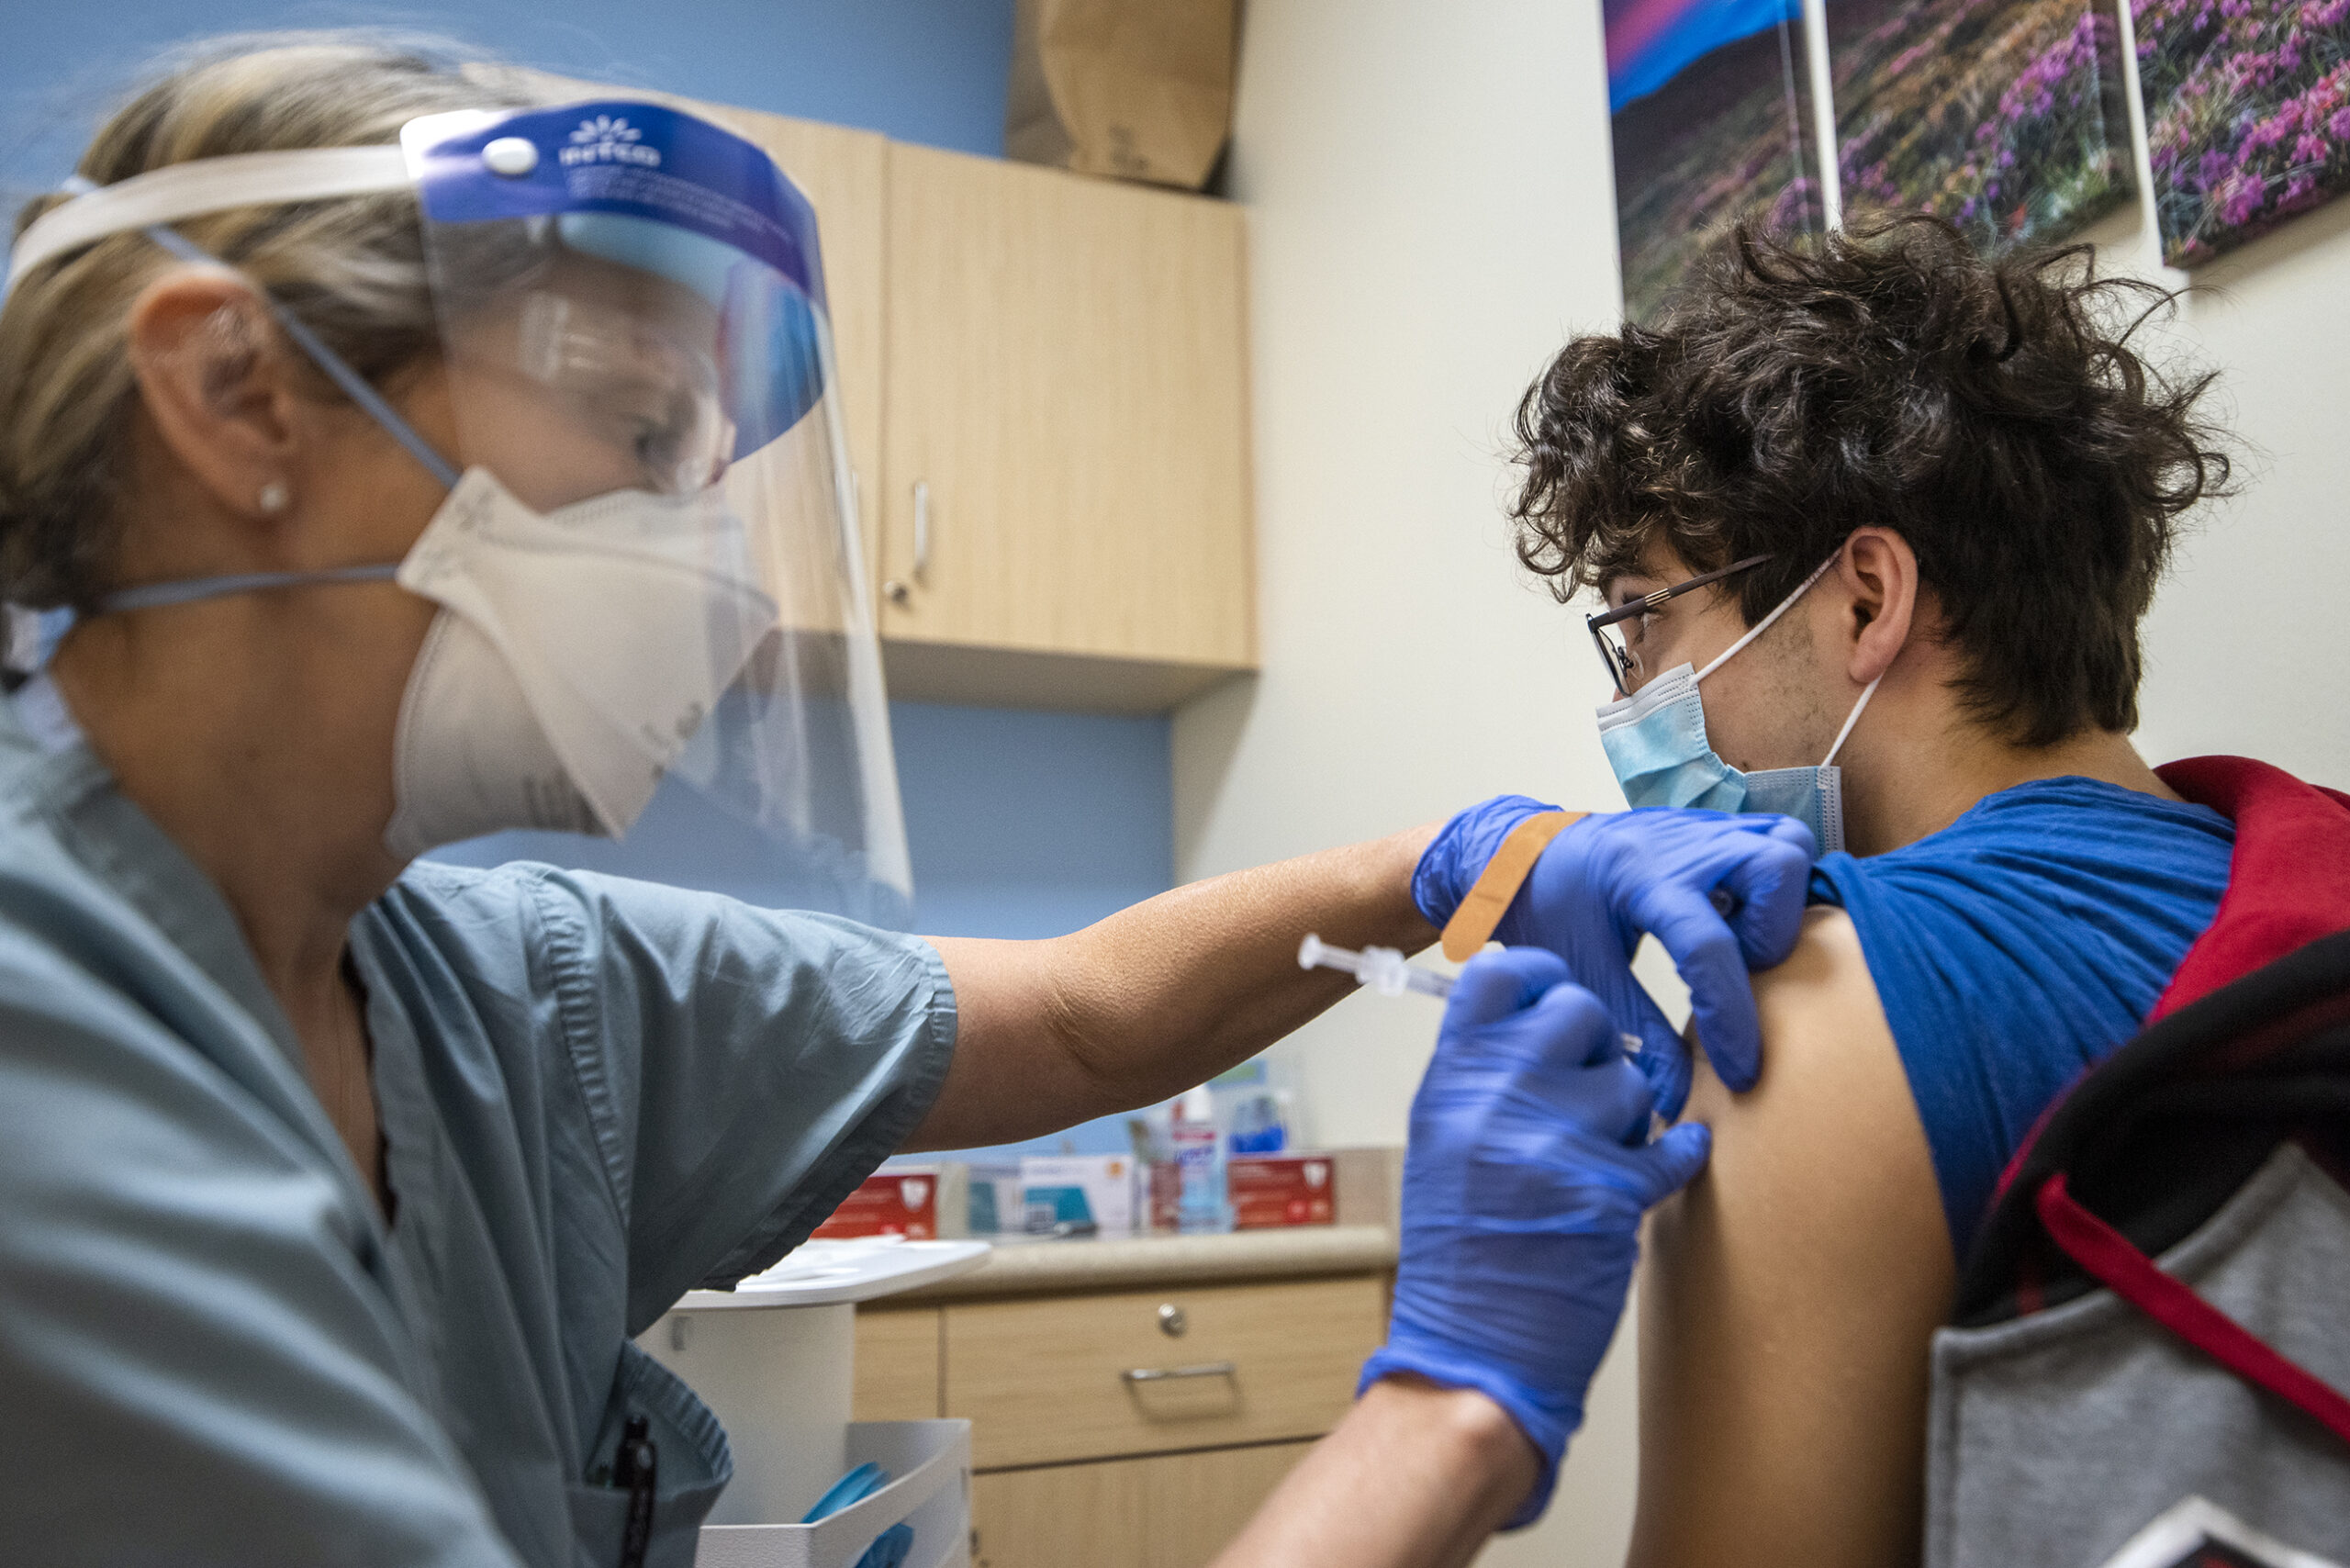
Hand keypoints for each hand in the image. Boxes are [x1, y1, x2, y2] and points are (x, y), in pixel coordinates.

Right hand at [1358, 950, 1711, 1527]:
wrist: (1471, 1354)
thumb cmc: (1459, 1257)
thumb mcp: (1441, 1145)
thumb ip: (1481, 1074)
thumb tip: (1536, 1009)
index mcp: (1448, 1083)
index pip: (1497, 975)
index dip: (1539, 978)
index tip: (1553, 998)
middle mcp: (1495, 1098)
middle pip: (1579, 1012)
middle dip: (1597, 1048)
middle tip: (1586, 1092)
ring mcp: (1551, 1142)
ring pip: (1632, 1082)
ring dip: (1628, 1118)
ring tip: (1594, 1163)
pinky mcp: (1608, 1192)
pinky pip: (1670, 1145)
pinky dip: (1675, 1158)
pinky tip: (1664, 1167)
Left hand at [1413, 797, 1814, 1117]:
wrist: (1526, 856)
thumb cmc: (1548, 910)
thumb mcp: (1580, 973)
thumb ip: (1633, 1032)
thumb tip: (1676, 1097)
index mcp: (1636, 875)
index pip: (1706, 945)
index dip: (1731, 1019)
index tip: (1739, 1072)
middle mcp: (1681, 841)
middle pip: (1778, 866)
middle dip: (1771, 935)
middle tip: (1736, 970)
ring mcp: (1705, 827)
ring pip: (1789, 845)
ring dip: (1780, 907)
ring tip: (1739, 944)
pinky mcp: (1719, 829)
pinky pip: (1780, 840)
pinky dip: (1777, 886)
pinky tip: (1741, 922)